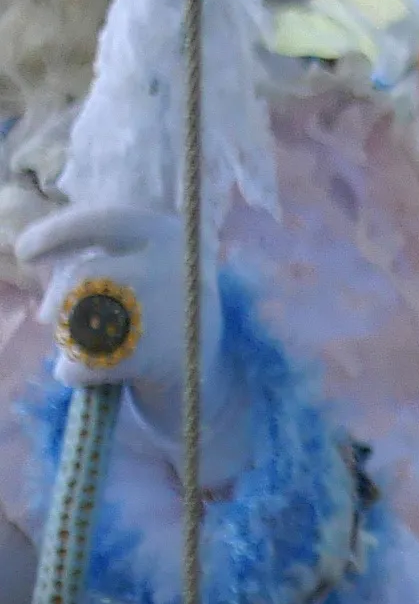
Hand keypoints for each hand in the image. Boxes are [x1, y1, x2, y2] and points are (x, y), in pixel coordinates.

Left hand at [17, 202, 194, 418]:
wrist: (209, 381)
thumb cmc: (165, 319)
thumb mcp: (153, 269)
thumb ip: (110, 255)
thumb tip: (40, 257)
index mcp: (172, 235)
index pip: (100, 222)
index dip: (54, 234)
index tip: (24, 252)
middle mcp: (173, 266)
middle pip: (84, 275)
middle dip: (56, 299)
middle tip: (44, 318)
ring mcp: (166, 311)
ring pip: (78, 315)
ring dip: (65, 335)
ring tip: (77, 349)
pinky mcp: (154, 357)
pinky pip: (84, 360)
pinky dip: (73, 371)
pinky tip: (82, 374)